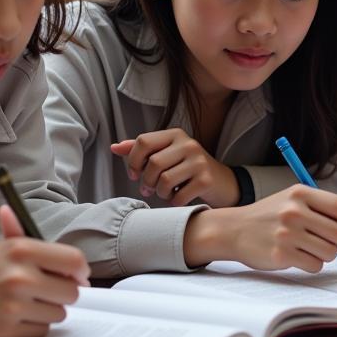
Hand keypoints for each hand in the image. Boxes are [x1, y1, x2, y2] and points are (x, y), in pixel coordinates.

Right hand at [0, 206, 90, 336]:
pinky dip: (31, 327)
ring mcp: (13, 304)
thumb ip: (35, 247)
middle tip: (45, 292)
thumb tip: (71, 256)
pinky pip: (40, 331)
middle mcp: (20, 275)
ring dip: (46, 311)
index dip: (80, 272)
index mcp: (21, 249)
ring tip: (22, 304)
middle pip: (71, 292)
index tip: (77, 277)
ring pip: (58, 314)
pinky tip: (12, 318)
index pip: (74, 261)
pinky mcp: (6, 330)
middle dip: (61, 294)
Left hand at [111, 129, 239, 207]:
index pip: (143, 141)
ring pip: (164, 181)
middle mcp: (188, 144)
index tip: (134, 174)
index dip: (133, 160)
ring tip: (165, 193)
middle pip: (153, 163)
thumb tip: (114, 147)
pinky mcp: (206, 180)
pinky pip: (178, 196)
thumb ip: (141, 150)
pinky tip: (178, 198)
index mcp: (175, 134)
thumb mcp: (166, 154)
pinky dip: (174, 202)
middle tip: (149, 189)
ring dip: (160, 193)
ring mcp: (199, 161)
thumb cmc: (187, 169)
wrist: (222, 182)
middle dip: (147, 181)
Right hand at [183, 184, 336, 271]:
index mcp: (300, 193)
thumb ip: (331, 204)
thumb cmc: (270, 215)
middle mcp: (294, 211)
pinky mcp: (281, 254)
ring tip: (314, 249)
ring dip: (328, 255)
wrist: (234, 230)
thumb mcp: (297, 201)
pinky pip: (315, 265)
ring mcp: (287, 233)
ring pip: (329, 252)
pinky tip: (301, 257)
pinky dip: (313, 264)